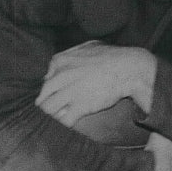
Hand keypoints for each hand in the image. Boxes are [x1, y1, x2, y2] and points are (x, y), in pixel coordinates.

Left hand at [36, 41, 155, 126]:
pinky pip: (64, 120)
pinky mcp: (80, 106)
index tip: (58, 96)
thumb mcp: (87, 47)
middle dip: (47, 105)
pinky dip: (66, 123)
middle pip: (43, 96)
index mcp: (60, 61)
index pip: (46, 81)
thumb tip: (58, 66)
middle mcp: (61, 76)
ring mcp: (70, 92)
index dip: (52, 91)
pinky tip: (72, 122)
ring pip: (48, 109)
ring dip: (54, 115)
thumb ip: (70, 55)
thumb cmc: (111, 57)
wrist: (128, 69)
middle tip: (55, 110)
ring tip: (61, 117)